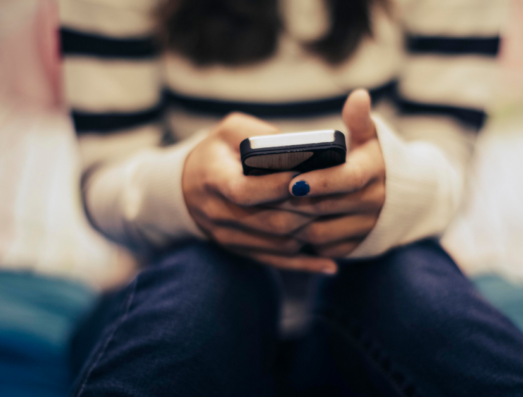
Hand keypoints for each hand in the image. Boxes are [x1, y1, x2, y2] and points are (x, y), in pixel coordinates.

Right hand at [183, 113, 337, 273]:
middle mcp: (219, 213)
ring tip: (337, 223)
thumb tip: (299, 149)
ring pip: (277, 244)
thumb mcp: (229, 131)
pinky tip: (329, 264)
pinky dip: (304, 265)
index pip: (245, 191)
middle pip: (270, 221)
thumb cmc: (216, 153)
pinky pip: (275, 262)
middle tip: (336, 201)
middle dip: (305, 212)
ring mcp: (229, 237)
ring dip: (309, 235)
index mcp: (214, 180)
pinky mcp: (241, 250)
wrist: (186, 187)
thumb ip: (259, 134)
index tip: (305, 177)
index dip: (277, 187)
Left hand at [273, 89, 384, 257]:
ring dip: (292, 224)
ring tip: (268, 211)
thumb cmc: (373, 159)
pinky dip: (302, 241)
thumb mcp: (371, 137)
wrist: (401, 197)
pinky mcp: (355, 247)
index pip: (346, 179)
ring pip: (320, 233)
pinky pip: (323, 248)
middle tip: (263, 196)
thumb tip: (358, 96)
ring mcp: (364, 228)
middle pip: (326, 208)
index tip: (294, 180)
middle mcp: (374, 203)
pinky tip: (282, 227)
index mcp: (375, 172)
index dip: (320, 181)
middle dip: (293, 203)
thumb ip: (360, 119)